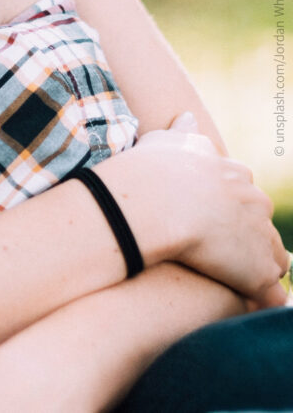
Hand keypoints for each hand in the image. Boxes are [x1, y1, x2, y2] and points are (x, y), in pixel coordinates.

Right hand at [94, 112, 286, 299]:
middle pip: (262, 227)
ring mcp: (260, 238)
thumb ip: (179, 133)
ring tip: (237, 285)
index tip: (212, 223)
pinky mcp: (256, 272)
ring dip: (256, 270)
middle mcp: (256, 203)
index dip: (229, 212)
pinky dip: (263, 301)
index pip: (244, 196)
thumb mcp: (164, 142)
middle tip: (223, 256)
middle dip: (248, 241)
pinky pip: (271, 295)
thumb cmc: (150, 170)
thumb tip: (188, 117)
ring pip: (272, 259)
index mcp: (235, 175)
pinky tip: (250, 305)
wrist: (155, 202)